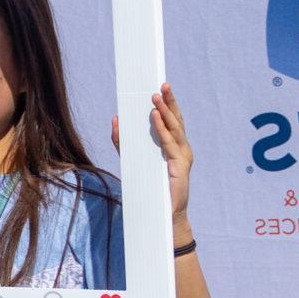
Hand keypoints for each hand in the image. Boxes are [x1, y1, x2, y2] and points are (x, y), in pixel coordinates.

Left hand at [113, 83, 194, 228]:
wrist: (162, 213)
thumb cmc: (150, 186)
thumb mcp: (132, 160)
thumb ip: (124, 141)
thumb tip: (115, 119)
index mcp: (173, 145)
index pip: (172, 120)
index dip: (168, 103)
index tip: (161, 86)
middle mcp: (181, 148)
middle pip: (176, 120)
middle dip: (170, 101)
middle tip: (163, 84)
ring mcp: (182, 156)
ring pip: (175, 128)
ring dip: (165, 111)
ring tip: (155, 97)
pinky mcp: (180, 166)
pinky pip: (169, 143)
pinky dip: (162, 128)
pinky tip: (154, 117)